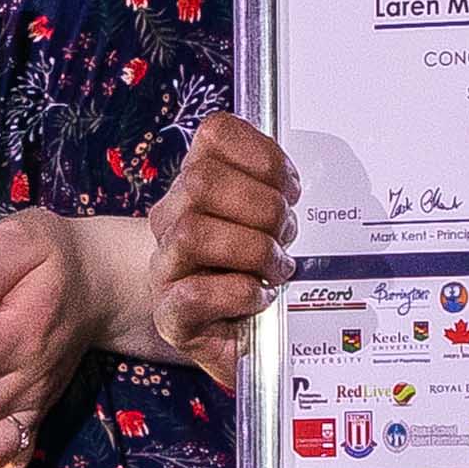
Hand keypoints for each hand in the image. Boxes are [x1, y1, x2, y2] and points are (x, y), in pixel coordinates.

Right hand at [147, 112, 291, 373]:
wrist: (222, 332)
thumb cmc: (251, 272)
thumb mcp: (268, 223)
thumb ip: (280, 193)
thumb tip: (304, 188)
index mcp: (196, 184)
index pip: (215, 135)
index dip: (262, 155)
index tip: (291, 187)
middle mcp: (172, 218)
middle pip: (201, 181)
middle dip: (260, 206)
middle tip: (286, 233)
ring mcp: (164, 267)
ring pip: (192, 232)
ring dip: (252, 251)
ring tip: (278, 269)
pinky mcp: (169, 315)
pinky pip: (193, 294)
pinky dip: (240, 294)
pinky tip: (261, 298)